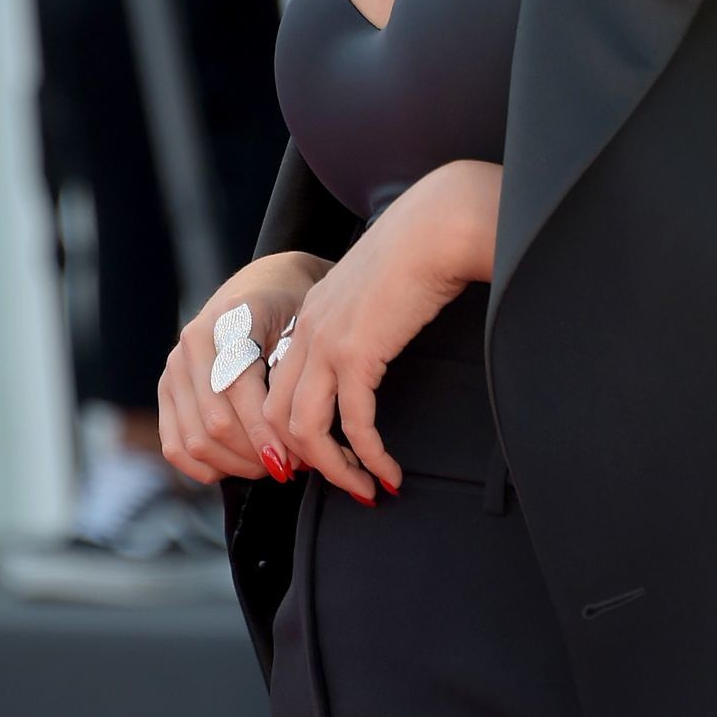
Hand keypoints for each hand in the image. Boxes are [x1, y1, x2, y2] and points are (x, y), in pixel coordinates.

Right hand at [158, 249, 331, 486]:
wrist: (266, 284)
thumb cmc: (294, 308)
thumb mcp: (304, 327)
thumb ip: (294, 375)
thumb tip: (294, 442)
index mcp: (230, 319)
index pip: (239, 390)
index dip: (265, 432)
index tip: (295, 459)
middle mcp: (193, 342)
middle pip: (215, 423)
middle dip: (255, 455)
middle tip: (289, 466)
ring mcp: (175, 365)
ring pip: (194, 441)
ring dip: (234, 465)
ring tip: (268, 464)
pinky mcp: (166, 387)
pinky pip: (174, 444)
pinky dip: (204, 466)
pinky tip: (236, 464)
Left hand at [262, 159, 502, 503]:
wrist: (436, 227)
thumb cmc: (421, 249)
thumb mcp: (376, 287)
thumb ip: (366, 316)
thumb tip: (380, 336)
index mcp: (311, 314)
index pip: (280, 387)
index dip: (295, 430)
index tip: (325, 455)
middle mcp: (307, 331)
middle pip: (279, 416)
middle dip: (307, 461)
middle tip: (342, 482)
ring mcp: (326, 343)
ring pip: (305, 429)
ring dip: (336, 469)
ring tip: (366, 488)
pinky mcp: (355, 354)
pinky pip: (353, 424)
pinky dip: (369, 456)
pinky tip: (389, 470)